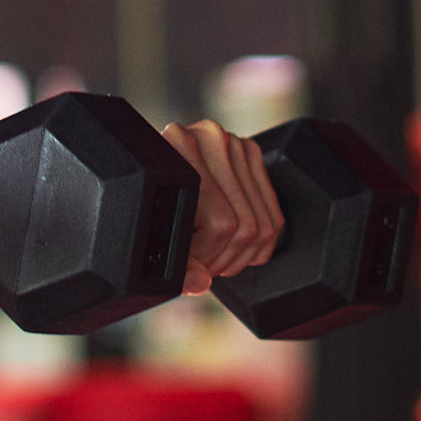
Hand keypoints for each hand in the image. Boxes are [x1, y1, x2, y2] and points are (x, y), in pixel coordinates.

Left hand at [162, 119, 280, 293]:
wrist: (150, 166)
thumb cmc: (147, 202)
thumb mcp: (154, 232)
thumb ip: (177, 263)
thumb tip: (202, 283)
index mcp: (181, 146)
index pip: (220, 223)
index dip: (208, 256)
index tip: (195, 269)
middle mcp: (212, 137)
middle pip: (245, 224)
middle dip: (226, 259)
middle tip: (206, 270)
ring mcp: (235, 143)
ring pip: (263, 223)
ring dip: (242, 256)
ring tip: (217, 262)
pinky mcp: (251, 153)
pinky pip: (273, 214)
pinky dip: (259, 245)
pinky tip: (236, 251)